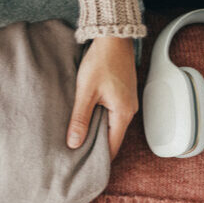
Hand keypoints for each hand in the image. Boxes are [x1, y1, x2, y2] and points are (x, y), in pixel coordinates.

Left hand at [67, 36, 137, 158]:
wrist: (113, 37)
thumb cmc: (101, 60)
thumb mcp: (86, 91)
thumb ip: (79, 119)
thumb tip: (74, 143)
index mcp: (123, 113)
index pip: (112, 146)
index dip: (98, 158)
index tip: (83, 166)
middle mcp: (129, 110)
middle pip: (113, 137)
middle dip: (95, 146)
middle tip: (76, 154)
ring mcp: (128, 101)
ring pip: (111, 125)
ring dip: (96, 131)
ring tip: (78, 137)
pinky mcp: (123, 94)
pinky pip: (112, 114)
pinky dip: (100, 119)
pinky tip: (86, 118)